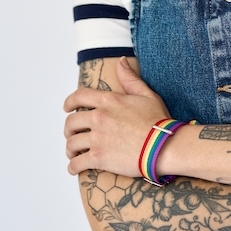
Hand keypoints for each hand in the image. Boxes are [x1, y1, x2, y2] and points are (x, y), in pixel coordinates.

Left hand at [63, 57, 171, 176]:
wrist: (163, 146)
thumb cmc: (158, 121)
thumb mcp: (147, 95)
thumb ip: (130, 78)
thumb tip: (121, 61)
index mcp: (108, 101)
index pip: (79, 96)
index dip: (69, 102)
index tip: (67, 108)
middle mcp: (99, 117)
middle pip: (71, 122)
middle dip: (69, 129)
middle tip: (72, 134)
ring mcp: (97, 138)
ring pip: (71, 143)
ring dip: (70, 149)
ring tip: (73, 153)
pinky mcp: (98, 158)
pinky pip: (76, 163)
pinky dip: (72, 167)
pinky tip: (74, 168)